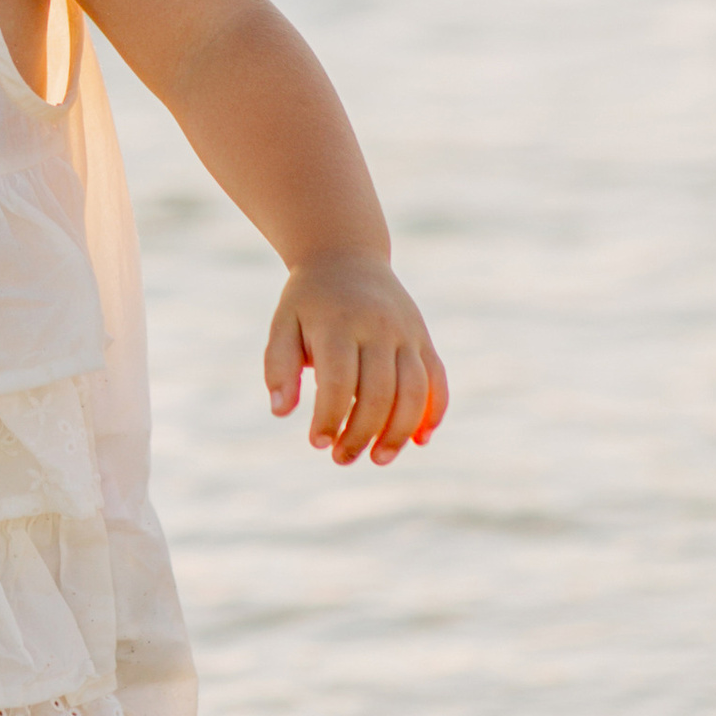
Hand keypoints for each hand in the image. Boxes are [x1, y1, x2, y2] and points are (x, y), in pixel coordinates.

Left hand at [265, 257, 448, 464]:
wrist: (345, 256)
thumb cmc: (308, 300)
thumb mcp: (283, 324)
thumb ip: (279, 366)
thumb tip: (280, 412)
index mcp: (337, 323)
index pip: (338, 382)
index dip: (329, 417)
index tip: (317, 442)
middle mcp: (377, 327)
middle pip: (379, 393)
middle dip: (362, 433)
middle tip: (342, 458)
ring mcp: (406, 332)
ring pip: (413, 392)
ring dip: (398, 432)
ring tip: (378, 458)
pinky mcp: (423, 339)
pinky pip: (437, 380)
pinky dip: (433, 413)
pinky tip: (418, 440)